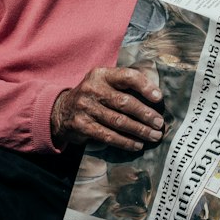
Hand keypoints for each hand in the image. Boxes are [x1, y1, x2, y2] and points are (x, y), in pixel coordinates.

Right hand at [50, 67, 165, 151]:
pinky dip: (125, 142)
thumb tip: (156, 96)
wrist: (61, 111)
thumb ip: (124, 85)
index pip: (127, 76)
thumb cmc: (93, 97)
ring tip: (153, 136)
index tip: (159, 98)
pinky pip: (108, 136)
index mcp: (101, 74)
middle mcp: (92, 89)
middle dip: (145, 114)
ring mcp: (85, 107)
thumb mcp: (103, 83)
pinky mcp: (82, 125)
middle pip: (124, 102)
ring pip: (118, 121)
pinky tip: (137, 145)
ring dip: (139, 130)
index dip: (145, 86)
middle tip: (159, 123)